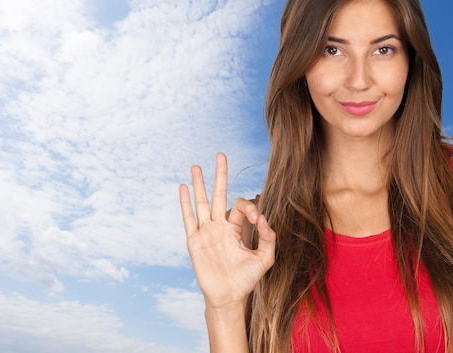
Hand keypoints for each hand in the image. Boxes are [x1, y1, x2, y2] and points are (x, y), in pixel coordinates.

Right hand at [179, 153, 275, 310]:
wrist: (229, 297)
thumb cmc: (246, 280)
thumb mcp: (265, 259)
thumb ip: (269, 239)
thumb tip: (264, 220)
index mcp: (235, 228)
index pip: (239, 206)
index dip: (250, 209)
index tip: (257, 222)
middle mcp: (219, 226)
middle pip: (219, 195)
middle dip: (220, 175)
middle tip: (221, 155)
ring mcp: (206, 232)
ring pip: (202, 202)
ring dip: (199, 184)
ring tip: (196, 166)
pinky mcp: (194, 241)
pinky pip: (189, 218)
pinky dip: (185, 202)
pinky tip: (183, 187)